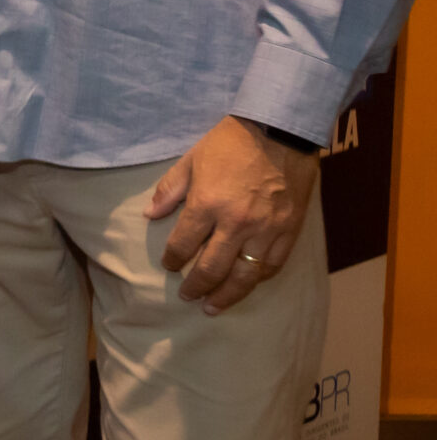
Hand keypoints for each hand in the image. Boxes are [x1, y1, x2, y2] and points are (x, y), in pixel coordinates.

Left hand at [147, 116, 317, 314]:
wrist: (279, 132)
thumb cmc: (230, 143)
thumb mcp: (192, 160)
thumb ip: (170, 190)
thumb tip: (150, 215)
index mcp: (207, 204)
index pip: (183, 243)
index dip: (172, 258)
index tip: (169, 265)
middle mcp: (236, 223)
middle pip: (212, 268)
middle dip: (196, 286)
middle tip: (187, 296)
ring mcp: (266, 231)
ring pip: (244, 277)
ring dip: (227, 295)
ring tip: (213, 307)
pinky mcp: (289, 232)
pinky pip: (272, 266)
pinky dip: (257, 280)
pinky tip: (246, 286)